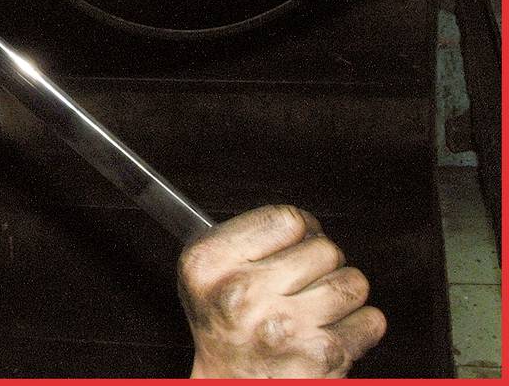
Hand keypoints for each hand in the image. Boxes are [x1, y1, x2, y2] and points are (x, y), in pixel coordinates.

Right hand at [178, 205, 385, 377]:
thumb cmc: (224, 329)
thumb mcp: (206, 273)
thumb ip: (244, 240)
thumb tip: (305, 223)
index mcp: (211, 263)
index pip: (287, 219)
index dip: (303, 228)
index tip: (302, 241)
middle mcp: (243, 293)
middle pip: (324, 248)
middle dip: (323, 264)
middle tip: (305, 283)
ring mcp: (284, 326)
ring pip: (352, 281)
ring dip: (343, 293)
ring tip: (320, 307)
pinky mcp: (320, 357)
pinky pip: (370, 320)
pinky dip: (360, 325)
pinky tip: (332, 331)